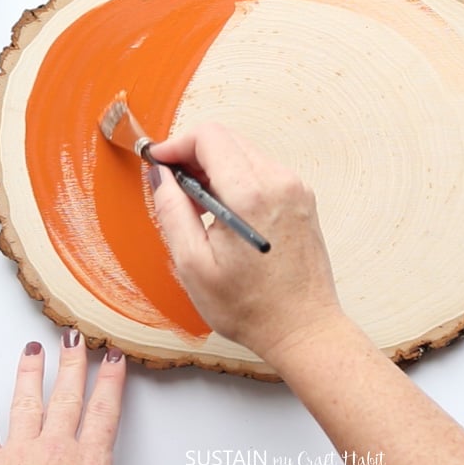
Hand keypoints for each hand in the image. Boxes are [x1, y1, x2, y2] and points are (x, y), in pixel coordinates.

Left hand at [0, 331, 125, 464]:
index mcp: (87, 464)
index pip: (105, 411)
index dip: (111, 379)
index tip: (114, 356)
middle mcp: (55, 451)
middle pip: (68, 397)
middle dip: (73, 363)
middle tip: (75, 336)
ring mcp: (18, 454)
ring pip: (28, 401)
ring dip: (31, 371)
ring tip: (33, 347)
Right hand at [148, 123, 343, 359]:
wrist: (303, 327)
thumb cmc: (250, 306)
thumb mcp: (193, 264)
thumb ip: (171, 210)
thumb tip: (160, 175)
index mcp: (251, 194)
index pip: (210, 136)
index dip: (177, 145)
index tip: (160, 163)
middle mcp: (279, 181)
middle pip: (228, 139)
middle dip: (194, 154)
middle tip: (173, 185)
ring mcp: (295, 187)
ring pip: (245, 152)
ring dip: (215, 167)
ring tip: (198, 205)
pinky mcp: (301, 197)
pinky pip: (262, 170)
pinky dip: (237, 178)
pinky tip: (225, 210)